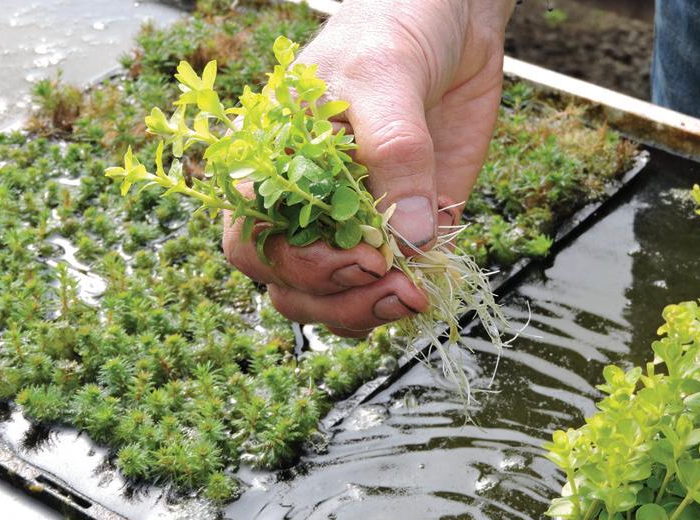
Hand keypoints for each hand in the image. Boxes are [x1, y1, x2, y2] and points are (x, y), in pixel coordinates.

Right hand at [223, 0, 512, 336]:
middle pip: (293, 287)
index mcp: (274, 169)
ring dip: (369, 312)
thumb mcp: (383, 77)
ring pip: (337, 300)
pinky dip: (408, 297)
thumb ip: (394, 152)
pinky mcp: (403, 232)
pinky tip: (432, 277)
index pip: (254, 244)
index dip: (298, 267)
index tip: (362, 258)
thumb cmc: (389, 32)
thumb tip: (409, 237)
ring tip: (413, 296)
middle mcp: (307, 206)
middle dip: (339, 300)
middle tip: (394, 287)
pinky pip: (392, 287)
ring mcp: (354, 225)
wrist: (445, 22)